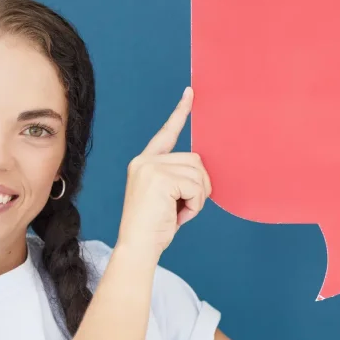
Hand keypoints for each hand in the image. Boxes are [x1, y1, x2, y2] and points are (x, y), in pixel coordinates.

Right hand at [116, 87, 211, 261]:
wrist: (138, 246)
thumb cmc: (153, 228)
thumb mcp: (166, 197)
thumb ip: (178, 178)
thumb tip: (201, 170)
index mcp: (145, 162)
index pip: (167, 133)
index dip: (180, 113)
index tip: (191, 93)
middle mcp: (145, 161)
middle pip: (195, 160)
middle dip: (199, 186)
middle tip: (185, 207)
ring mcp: (151, 168)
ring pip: (198, 174)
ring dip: (197, 197)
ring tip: (179, 213)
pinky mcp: (160, 178)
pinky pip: (195, 187)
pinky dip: (194, 205)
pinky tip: (179, 216)